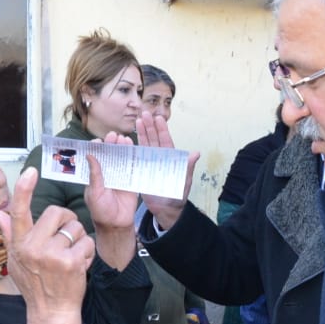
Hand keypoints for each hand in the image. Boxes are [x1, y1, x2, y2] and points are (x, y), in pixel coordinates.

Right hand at [0, 168, 94, 323]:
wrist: (52, 311)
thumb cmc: (34, 284)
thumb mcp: (16, 260)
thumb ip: (11, 234)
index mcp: (20, 244)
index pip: (19, 211)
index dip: (24, 189)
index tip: (31, 171)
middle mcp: (33, 247)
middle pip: (57, 212)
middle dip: (67, 221)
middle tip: (65, 238)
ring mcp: (53, 255)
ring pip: (76, 227)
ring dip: (79, 240)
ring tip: (70, 257)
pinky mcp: (71, 262)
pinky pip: (87, 242)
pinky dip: (88, 252)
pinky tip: (79, 265)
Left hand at [83, 145, 137, 232]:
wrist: (117, 225)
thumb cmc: (101, 211)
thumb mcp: (94, 192)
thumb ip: (94, 174)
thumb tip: (90, 155)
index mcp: (95, 176)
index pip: (95, 158)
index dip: (96, 148)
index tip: (98, 141)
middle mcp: (107, 174)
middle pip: (109, 155)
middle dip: (111, 144)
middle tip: (113, 136)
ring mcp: (119, 177)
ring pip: (121, 159)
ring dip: (122, 148)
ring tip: (123, 139)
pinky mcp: (131, 181)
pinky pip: (133, 168)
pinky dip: (134, 158)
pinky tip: (134, 149)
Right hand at [135, 109, 199, 230]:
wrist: (166, 210)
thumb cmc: (177, 195)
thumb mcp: (184, 181)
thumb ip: (188, 167)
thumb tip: (196, 154)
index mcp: (171, 159)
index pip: (166, 141)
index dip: (162, 129)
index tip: (159, 118)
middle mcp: (160, 158)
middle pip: (154, 139)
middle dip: (150, 126)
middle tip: (145, 113)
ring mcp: (150, 163)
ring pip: (145, 145)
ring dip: (142, 133)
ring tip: (137, 121)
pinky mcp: (141, 170)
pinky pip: (137, 157)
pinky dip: (133, 148)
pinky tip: (128, 139)